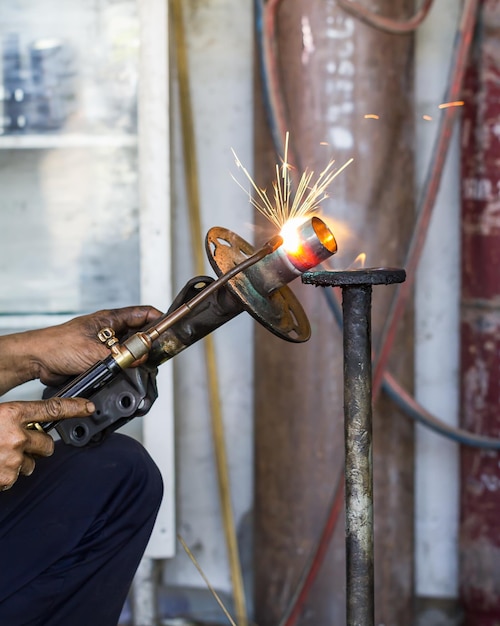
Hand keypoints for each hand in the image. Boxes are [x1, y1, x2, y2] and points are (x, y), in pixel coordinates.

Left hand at [0, 306, 161, 393]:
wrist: (38, 361)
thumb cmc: (58, 345)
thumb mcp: (94, 350)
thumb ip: (121, 355)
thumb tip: (142, 357)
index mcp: (110, 319)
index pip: (142, 313)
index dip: (158, 318)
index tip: (170, 327)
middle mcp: (110, 331)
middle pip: (140, 333)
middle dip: (151, 342)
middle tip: (160, 352)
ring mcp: (105, 345)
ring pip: (131, 350)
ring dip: (137, 358)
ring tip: (145, 365)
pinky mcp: (100, 359)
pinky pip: (120, 363)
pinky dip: (127, 368)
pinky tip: (130, 374)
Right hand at [0, 397, 94, 490]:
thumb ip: (13, 418)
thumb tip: (30, 422)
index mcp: (11, 414)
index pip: (52, 409)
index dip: (74, 408)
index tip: (89, 408)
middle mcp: (16, 436)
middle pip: (48, 443)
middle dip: (38, 445)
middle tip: (16, 443)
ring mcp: (13, 459)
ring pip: (32, 463)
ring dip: (20, 461)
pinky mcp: (7, 478)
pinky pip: (16, 477)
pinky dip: (7, 474)